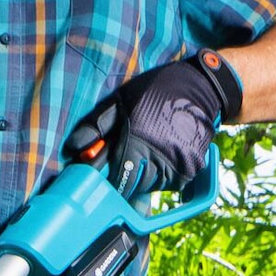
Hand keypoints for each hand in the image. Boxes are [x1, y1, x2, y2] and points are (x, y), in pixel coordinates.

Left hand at [77, 50, 243, 198]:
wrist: (201, 89)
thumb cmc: (155, 92)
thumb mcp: (121, 101)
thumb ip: (97, 126)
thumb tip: (74, 149)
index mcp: (137, 143)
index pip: (117, 181)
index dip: (110, 178)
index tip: (109, 170)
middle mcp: (159, 160)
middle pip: (134, 186)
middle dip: (128, 175)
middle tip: (132, 152)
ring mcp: (178, 168)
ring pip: (152, 186)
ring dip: (146, 174)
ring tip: (150, 147)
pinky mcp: (192, 170)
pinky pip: (169, 182)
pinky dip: (163, 172)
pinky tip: (165, 149)